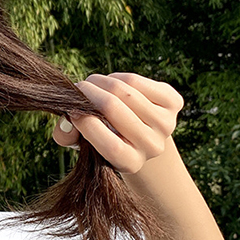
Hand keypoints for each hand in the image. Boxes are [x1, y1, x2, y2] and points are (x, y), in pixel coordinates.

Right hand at [53, 73, 184, 173]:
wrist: (141, 136)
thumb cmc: (105, 136)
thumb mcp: (82, 142)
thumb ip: (66, 135)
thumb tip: (67, 120)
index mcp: (130, 162)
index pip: (106, 142)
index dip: (82, 120)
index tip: (71, 109)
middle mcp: (152, 146)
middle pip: (111, 107)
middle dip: (87, 92)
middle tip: (77, 89)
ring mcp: (166, 124)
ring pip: (123, 90)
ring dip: (100, 81)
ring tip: (92, 84)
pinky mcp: (174, 102)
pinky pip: (136, 80)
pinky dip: (117, 77)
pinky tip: (113, 84)